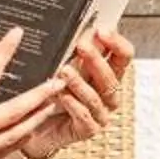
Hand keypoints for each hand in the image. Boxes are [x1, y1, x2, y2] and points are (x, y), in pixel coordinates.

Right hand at [0, 28, 66, 158]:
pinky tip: (31, 131)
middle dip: (39, 96)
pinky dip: (22, 140)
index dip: (1, 56)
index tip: (15, 37)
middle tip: (60, 81)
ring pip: (16, 135)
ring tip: (55, 104)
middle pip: (13, 113)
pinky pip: (5, 152)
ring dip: (38, 118)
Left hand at [21, 30, 131, 158]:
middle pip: (111, 76)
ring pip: (95, 97)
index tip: (102, 30)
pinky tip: (61, 94)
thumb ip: (80, 51)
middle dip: (96, 60)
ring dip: (80, 82)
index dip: (117, 43)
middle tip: (81, 46)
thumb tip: (87, 28)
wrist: (36, 124)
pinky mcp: (87, 130)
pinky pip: (83, 115)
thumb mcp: (66, 66)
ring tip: (64, 71)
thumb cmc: (53, 93)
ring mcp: (100, 114)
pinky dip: (72, 103)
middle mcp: (109, 96)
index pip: (123, 57)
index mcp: (109, 76)